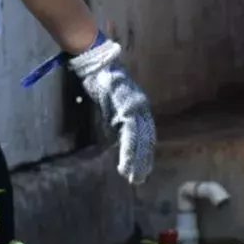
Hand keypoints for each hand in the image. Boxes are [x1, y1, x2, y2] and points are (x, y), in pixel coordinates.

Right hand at [68, 38, 154, 184]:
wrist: (97, 64)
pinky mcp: (127, 107)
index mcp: (138, 109)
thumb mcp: (110, 105)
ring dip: (137, 160)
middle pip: (146, 140)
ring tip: (133, 176)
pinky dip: (130, 149)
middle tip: (139, 179)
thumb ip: (116, 119)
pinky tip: (126, 163)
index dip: (143, 153)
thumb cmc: (101, 82)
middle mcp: (142, 108)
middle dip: (143, 161)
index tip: (141, 169)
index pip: (145, 135)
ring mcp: (136, 108)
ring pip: (141, 140)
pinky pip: (131, 133)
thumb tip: (115, 136)